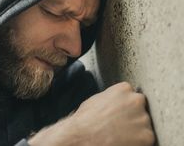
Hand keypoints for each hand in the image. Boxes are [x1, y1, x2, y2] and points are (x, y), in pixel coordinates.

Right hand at [28, 82, 154, 145]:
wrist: (83, 136)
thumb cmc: (86, 120)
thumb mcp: (96, 99)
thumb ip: (112, 97)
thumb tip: (116, 101)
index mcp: (123, 89)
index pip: (131, 94)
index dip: (125, 105)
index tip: (119, 112)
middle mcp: (136, 100)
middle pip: (140, 108)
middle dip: (133, 115)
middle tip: (120, 125)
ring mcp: (143, 118)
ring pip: (145, 124)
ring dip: (136, 129)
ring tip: (119, 134)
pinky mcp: (147, 135)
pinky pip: (146, 139)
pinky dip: (138, 142)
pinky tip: (123, 141)